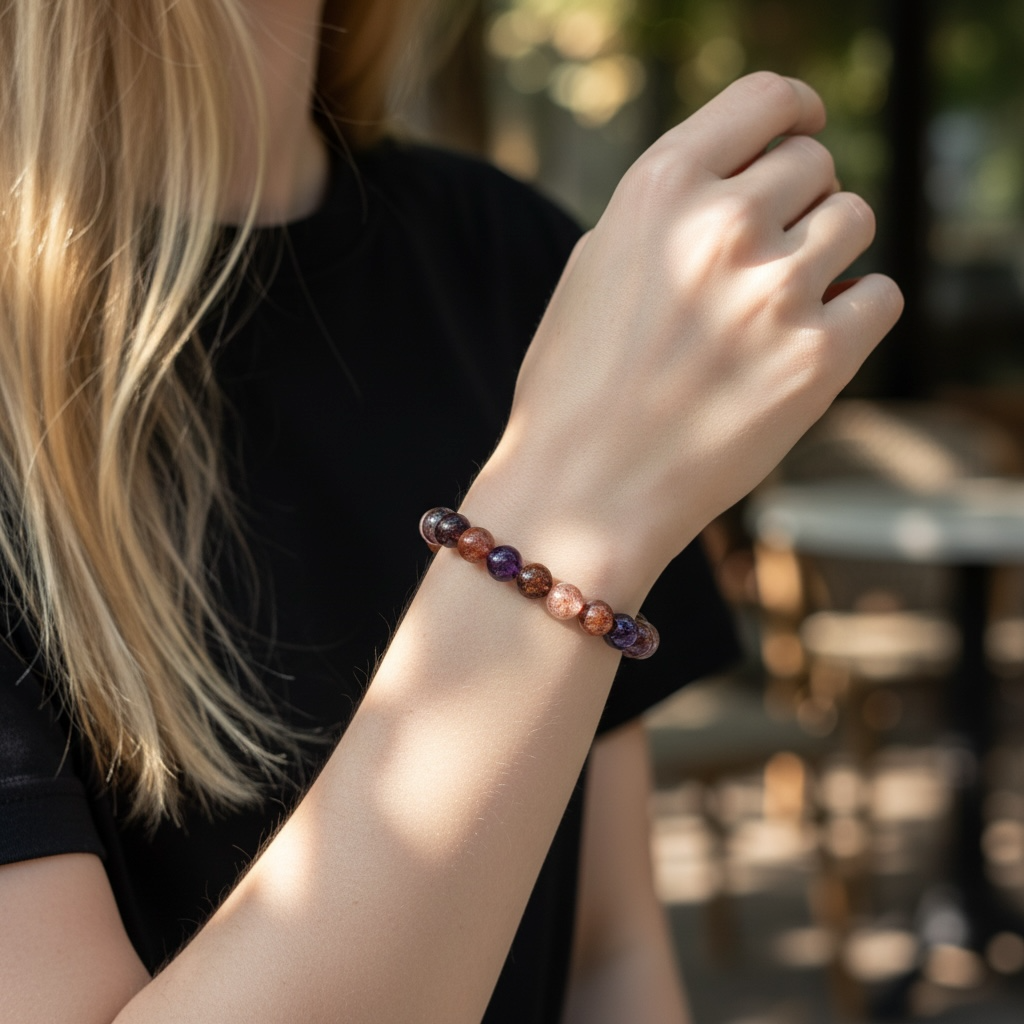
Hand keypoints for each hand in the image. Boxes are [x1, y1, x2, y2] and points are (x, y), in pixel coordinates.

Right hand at [478, 73, 901, 599]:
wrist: (583, 490)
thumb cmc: (576, 384)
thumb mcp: (598, 265)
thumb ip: (671, 209)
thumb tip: (746, 183)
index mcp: (658, 188)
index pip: (765, 98)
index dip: (794, 111)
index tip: (803, 129)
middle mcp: (722, 226)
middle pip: (816, 163)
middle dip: (797, 200)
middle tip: (766, 254)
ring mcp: (776, 292)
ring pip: (855, 219)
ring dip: (826, 251)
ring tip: (780, 303)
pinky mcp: (818, 359)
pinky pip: (882, 295)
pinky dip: (856, 311)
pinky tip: (811, 337)